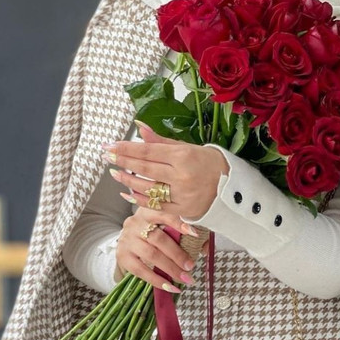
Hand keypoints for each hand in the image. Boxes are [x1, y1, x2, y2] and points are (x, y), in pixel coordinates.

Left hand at [102, 123, 228, 219]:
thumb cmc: (210, 164)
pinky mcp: (182, 211)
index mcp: (183, 157)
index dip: (126, 149)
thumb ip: (161, 141)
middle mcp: (181, 176)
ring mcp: (181, 196)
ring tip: (115, 173)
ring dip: (127, 181)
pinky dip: (139, 200)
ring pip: (147, 189)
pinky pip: (155, 206)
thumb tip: (139, 128)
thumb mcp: (188, 148)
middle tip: (106, 156)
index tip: (110, 146)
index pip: (148, 151)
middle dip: (123, 162)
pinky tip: (127, 193)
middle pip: (144, 169)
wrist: (233, 189)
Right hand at [115, 206, 198, 291]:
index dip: (179, 223)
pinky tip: (171, 287)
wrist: (128, 243)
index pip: (164, 214)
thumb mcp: (164, 227)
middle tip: (191, 266)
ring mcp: (127, 239)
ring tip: (184, 278)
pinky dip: (157, 280)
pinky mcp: (122, 256)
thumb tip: (204, 249)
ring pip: (151, 254)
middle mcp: (135, 223)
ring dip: (170, 269)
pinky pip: (141, 270)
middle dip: (177, 254)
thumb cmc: (152, 234)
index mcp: (148, 211)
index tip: (195, 233)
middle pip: (158, 238)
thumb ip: (183, 234)